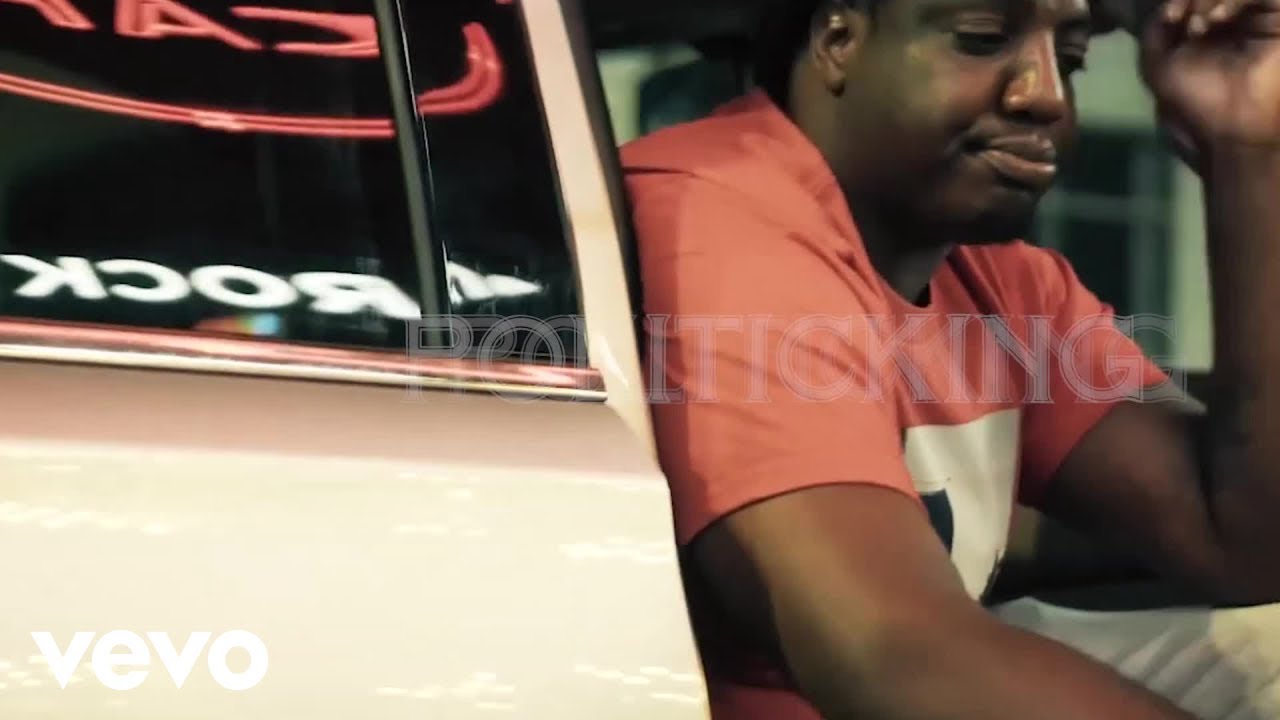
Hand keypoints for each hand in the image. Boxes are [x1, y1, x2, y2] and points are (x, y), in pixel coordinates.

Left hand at [1139, 0, 1279, 153]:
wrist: (1232, 126)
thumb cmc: (1199, 101)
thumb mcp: (1160, 66)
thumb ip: (1155, 32)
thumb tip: (1164, 8)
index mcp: (1212, 28)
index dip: (1180, 1)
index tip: (1169, 17)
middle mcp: (1239, 20)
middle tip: (1179, 18)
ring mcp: (1262, 18)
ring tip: (1197, 26)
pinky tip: (1215, 21)